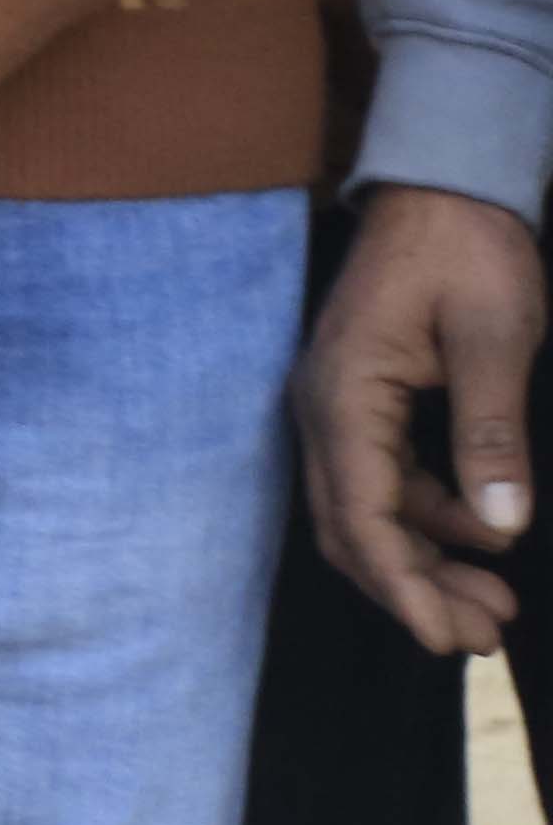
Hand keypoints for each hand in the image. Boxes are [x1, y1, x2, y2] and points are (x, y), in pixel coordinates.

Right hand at [299, 183, 544, 654]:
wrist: (444, 186)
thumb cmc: (466, 250)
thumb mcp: (494, 336)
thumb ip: (490, 431)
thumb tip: (500, 524)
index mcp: (343, 393)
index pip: (361, 512)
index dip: (402, 585)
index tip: (446, 639)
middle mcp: (325, 407)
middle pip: (352, 525)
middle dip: (414, 589)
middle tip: (484, 636)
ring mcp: (340, 405)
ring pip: (368, 511)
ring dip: (424, 562)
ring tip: (495, 605)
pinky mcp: (365, 401)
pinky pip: (386, 481)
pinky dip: (430, 522)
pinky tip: (481, 537)